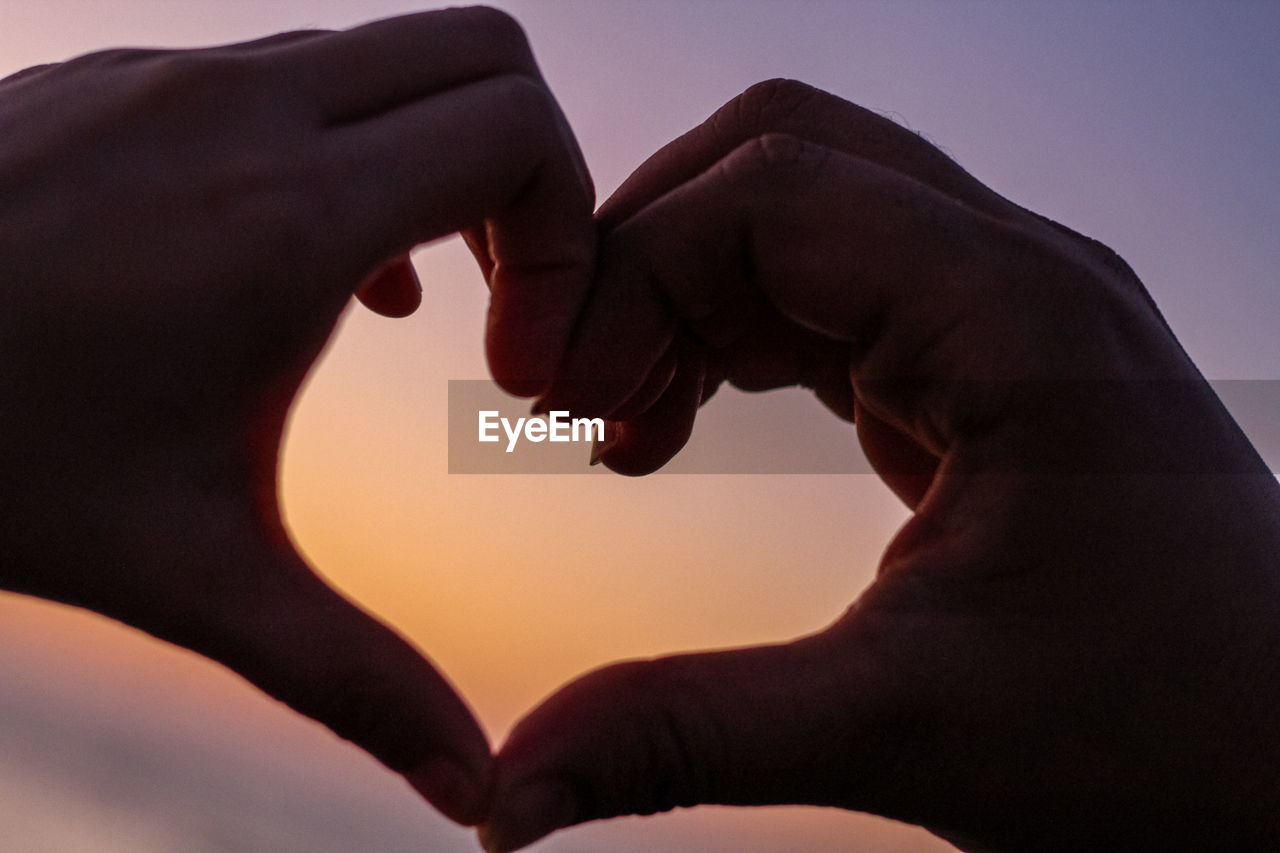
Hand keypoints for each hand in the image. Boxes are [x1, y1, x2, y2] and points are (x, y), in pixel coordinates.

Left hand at [0, 7, 592, 825]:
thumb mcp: (195, 577)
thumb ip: (358, 678)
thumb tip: (473, 787)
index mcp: (286, 221)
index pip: (518, 131)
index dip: (570, 235)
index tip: (520, 347)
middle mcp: (238, 112)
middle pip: (485, 53)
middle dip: (532, 175)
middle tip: (505, 294)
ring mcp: (172, 77)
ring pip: (390, 60)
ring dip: (437, 164)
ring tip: (407, 298)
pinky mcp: (122, 80)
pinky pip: (292, 74)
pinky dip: (347, 151)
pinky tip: (309, 270)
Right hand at [481, 79, 1279, 849]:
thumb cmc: (1165, 743)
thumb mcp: (907, 728)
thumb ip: (691, 735)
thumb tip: (512, 789)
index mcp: (1018, 316)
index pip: (772, 190)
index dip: (632, 270)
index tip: (557, 400)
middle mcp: (1016, 278)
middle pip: (778, 163)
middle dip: (647, 260)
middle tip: (573, 393)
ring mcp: (1003, 312)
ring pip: (797, 218)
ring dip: (684, 297)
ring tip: (620, 421)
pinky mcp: (981, 364)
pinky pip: (827, 292)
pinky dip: (731, 334)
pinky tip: (684, 420)